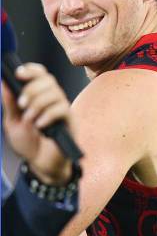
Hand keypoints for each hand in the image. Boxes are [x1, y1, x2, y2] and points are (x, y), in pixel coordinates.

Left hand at [2, 62, 72, 183]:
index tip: (18, 74)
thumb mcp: (12, 123)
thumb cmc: (29, 144)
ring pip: (55, 93)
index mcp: (40, 96)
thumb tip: (4, 83)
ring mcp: (63, 110)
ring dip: (38, 104)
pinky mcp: (70, 122)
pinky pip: (62, 109)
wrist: (40, 165)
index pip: (41, 74)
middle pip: (49, 80)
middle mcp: (53, 100)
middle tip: (21, 104)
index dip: (31, 70)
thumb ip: (10, 104)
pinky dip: (48, 115)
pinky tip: (40, 126)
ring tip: (29, 120)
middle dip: (32, 89)